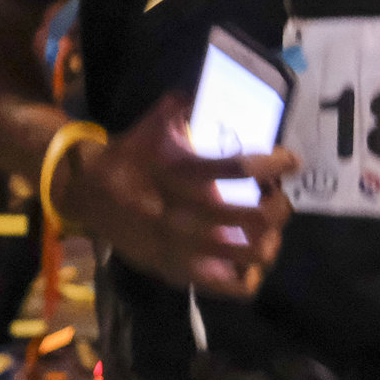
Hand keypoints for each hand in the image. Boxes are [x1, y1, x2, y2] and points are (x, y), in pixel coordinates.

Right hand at [57, 95, 297, 299]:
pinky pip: (226, 286)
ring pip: (247, 255)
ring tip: (271, 230)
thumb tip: (203, 92)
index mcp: (179, 175)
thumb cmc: (127, 158)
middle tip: (280, 198)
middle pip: (253, 217)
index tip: (292, 160)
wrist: (86, 194)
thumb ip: (178, 108)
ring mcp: (181, 250)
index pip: (239, 168)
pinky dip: (248, 276)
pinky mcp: (176, 272)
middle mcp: (182, 215)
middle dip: (278, 206)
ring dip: (269, 241)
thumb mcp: (149, 126)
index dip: (274, 164)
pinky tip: (252, 261)